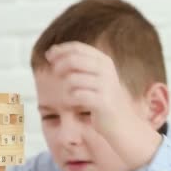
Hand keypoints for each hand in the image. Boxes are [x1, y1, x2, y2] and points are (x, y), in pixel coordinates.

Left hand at [45, 41, 161, 168]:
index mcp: (104, 61)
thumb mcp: (94, 76)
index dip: (60, 50)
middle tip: (54, 74)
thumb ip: (77, 63)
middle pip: (73, 60)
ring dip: (65, 88)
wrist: (121, 123)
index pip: (77, 47)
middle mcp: (106, 70)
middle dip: (59, 66)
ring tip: (70, 95)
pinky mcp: (102, 102)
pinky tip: (74, 104)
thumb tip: (52, 51)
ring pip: (72, 79)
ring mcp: (105, 86)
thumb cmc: (102, 99)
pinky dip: (70, 100)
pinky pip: (76, 96)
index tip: (49, 56)